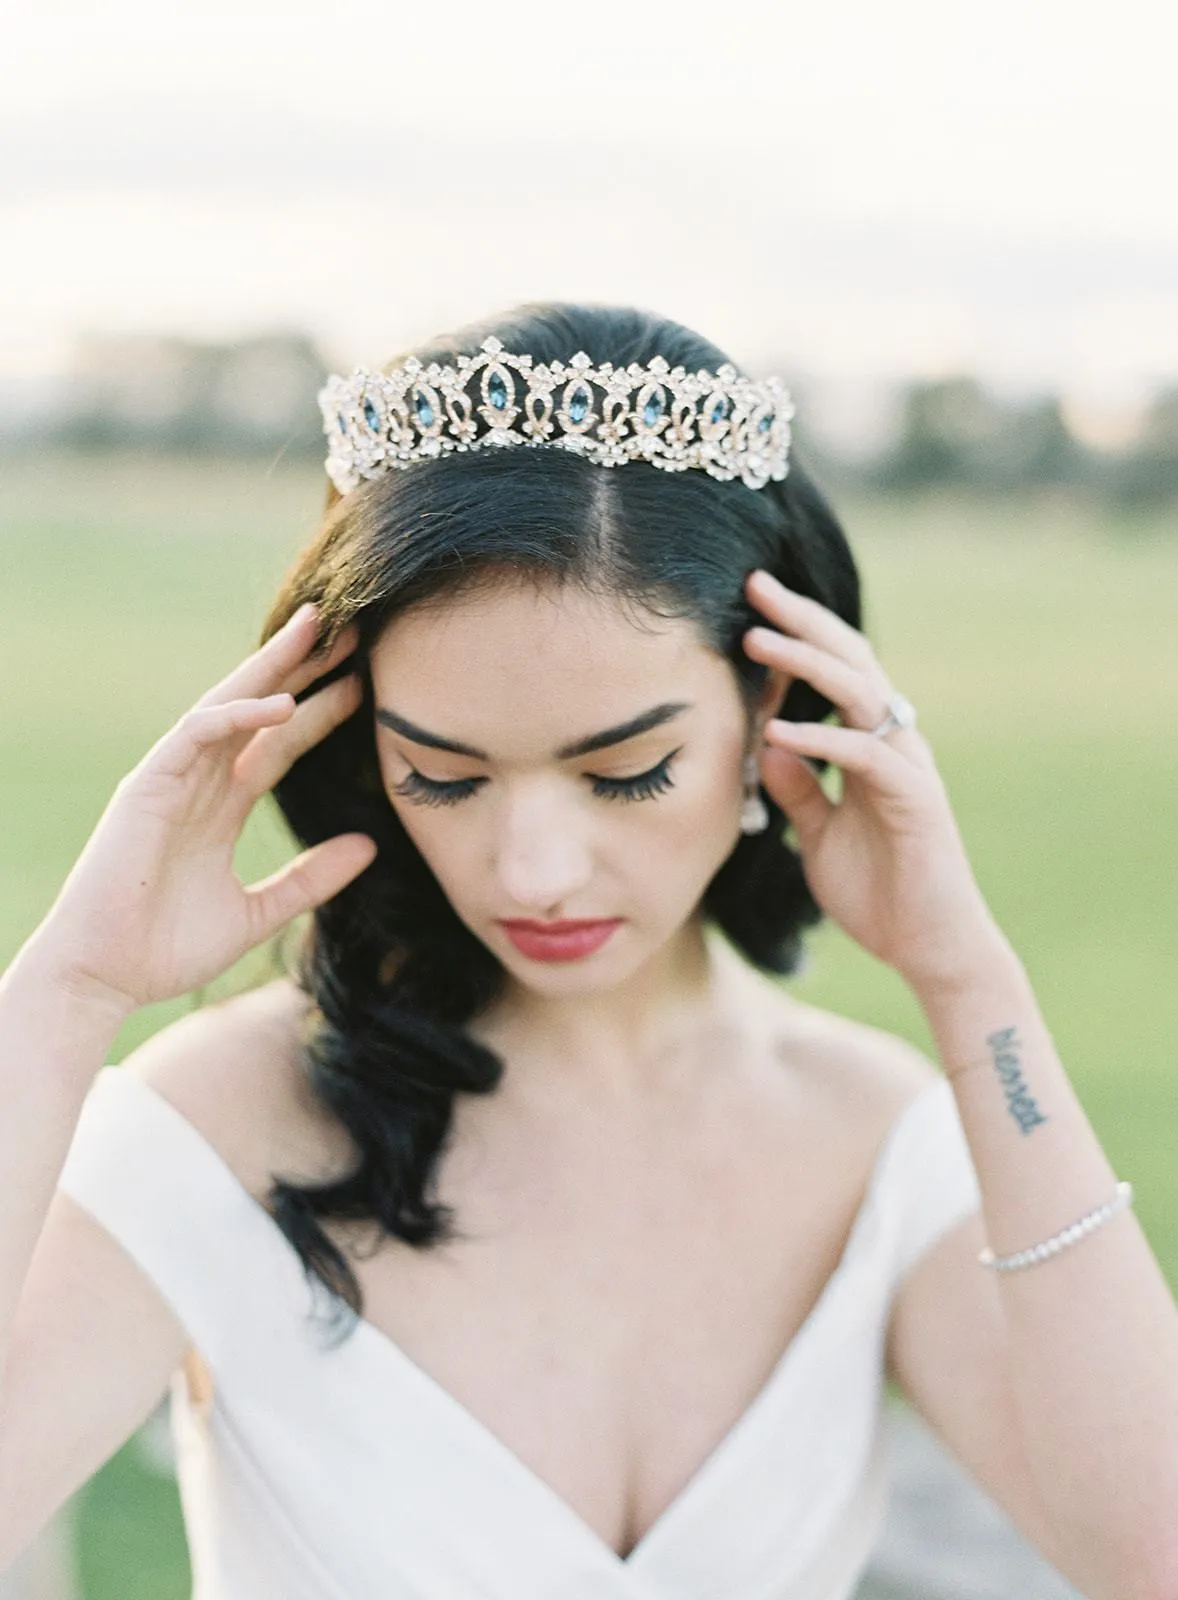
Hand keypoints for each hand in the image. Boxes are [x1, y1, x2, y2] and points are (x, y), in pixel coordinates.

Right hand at [30, 605, 376, 1014]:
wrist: (104, 979)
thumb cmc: (166, 950)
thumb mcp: (258, 911)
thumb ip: (310, 879)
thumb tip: (369, 846)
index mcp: (219, 807)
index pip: (278, 744)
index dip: (320, 712)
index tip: (365, 686)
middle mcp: (197, 783)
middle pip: (256, 709)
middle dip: (300, 667)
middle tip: (349, 627)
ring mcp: (170, 779)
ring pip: (227, 705)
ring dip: (272, 667)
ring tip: (318, 631)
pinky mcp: (146, 786)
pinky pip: (195, 734)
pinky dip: (237, 715)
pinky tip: (281, 703)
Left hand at [742, 570, 1006, 993]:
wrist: (928, 949)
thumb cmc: (878, 893)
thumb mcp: (819, 834)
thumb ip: (798, 790)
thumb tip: (766, 747)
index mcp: (870, 745)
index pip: (834, 671)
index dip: (797, 634)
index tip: (749, 604)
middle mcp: (894, 743)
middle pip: (851, 660)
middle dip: (803, 619)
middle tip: (756, 585)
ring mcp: (908, 768)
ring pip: (862, 694)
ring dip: (808, 665)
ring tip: (759, 642)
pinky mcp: (916, 801)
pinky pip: (866, 757)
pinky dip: (822, 741)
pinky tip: (778, 734)